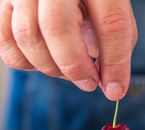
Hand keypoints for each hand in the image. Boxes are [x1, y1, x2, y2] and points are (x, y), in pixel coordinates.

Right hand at [0, 0, 137, 100]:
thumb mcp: (111, 9)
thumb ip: (116, 44)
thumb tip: (111, 88)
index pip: (110, 22)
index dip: (114, 63)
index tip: (115, 90)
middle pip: (57, 27)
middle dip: (75, 67)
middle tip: (88, 82)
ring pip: (27, 37)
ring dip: (51, 67)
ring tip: (69, 69)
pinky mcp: (2, 2)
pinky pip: (6, 43)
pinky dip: (26, 63)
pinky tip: (45, 60)